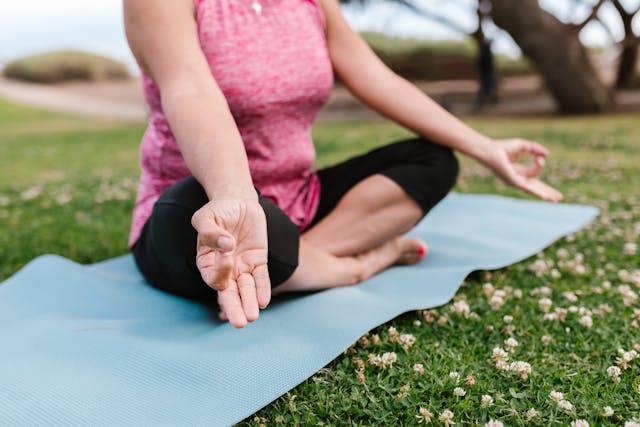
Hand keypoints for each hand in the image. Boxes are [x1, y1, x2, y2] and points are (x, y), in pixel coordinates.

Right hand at [191, 198, 269, 327]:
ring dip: (249, 302)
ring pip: (246, 289)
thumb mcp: (206, 216)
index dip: (220, 270)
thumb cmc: (217, 210)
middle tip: (239, 323)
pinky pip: (261, 278)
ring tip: (252, 318)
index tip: (227, 250)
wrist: (238, 201)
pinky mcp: (258, 260)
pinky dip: (262, 289)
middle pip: (228, 292)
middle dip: (234, 307)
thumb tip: (225, 245)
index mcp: (206, 261)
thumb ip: (209, 231)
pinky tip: (264, 301)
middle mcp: (224, 268)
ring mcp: (242, 266)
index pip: (213, 276)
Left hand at [481, 138, 562, 201]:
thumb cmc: (503, 147)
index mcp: (519, 172)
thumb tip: (547, 154)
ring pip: (533, 189)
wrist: (490, 150)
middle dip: (547, 192)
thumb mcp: (524, 146)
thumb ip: (536, 149)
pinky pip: (528, 188)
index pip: (535, 173)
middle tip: (559, 198)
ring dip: (545, 194)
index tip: (537, 157)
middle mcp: (517, 179)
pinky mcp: (514, 181)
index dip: (540, 164)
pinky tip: (545, 197)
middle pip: (535, 187)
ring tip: (555, 200)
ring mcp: (515, 181)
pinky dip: (537, 192)